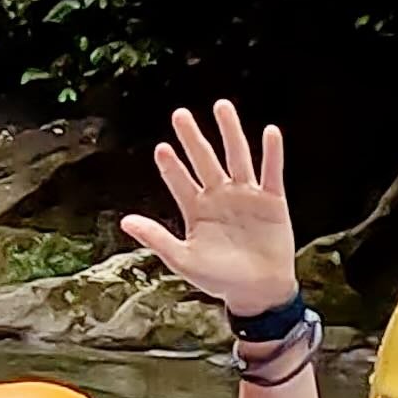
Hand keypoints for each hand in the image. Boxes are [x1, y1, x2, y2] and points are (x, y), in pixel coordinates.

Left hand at [117, 100, 296, 321]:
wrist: (257, 291)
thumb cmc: (218, 278)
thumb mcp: (182, 259)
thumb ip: (156, 238)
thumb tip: (125, 222)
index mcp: (196, 210)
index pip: (179, 181)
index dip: (171, 166)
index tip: (161, 148)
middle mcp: (219, 197)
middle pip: (204, 160)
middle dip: (192, 138)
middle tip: (180, 114)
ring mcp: (245, 196)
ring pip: (237, 157)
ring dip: (230, 132)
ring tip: (222, 107)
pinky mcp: (272, 201)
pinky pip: (271, 172)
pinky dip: (272, 153)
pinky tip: (270, 132)